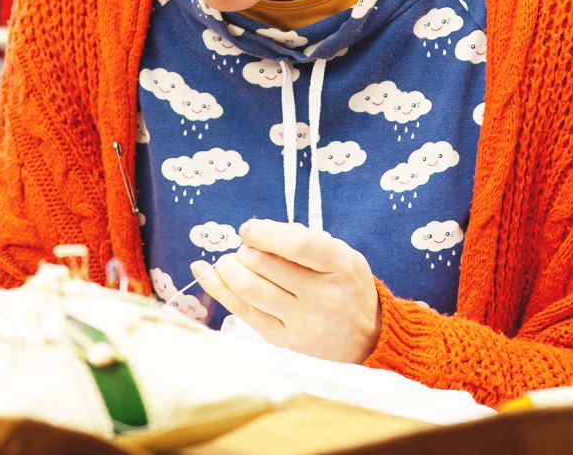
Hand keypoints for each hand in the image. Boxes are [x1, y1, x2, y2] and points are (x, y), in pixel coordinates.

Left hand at [190, 219, 380, 363]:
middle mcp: (322, 296)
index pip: (297, 244)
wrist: (369, 342)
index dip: (264, 232)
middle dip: (244, 250)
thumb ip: (307, 240)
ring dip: (228, 268)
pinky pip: (242, 311)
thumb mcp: (343, 256)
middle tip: (245, 250)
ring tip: (231, 263)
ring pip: (249, 288)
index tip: (248, 229)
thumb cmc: (347, 288)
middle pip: (265, 265)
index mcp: (339, 266)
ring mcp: (302, 322)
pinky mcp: (284, 342)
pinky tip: (203, 270)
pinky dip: (218, 287)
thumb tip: (258, 231)